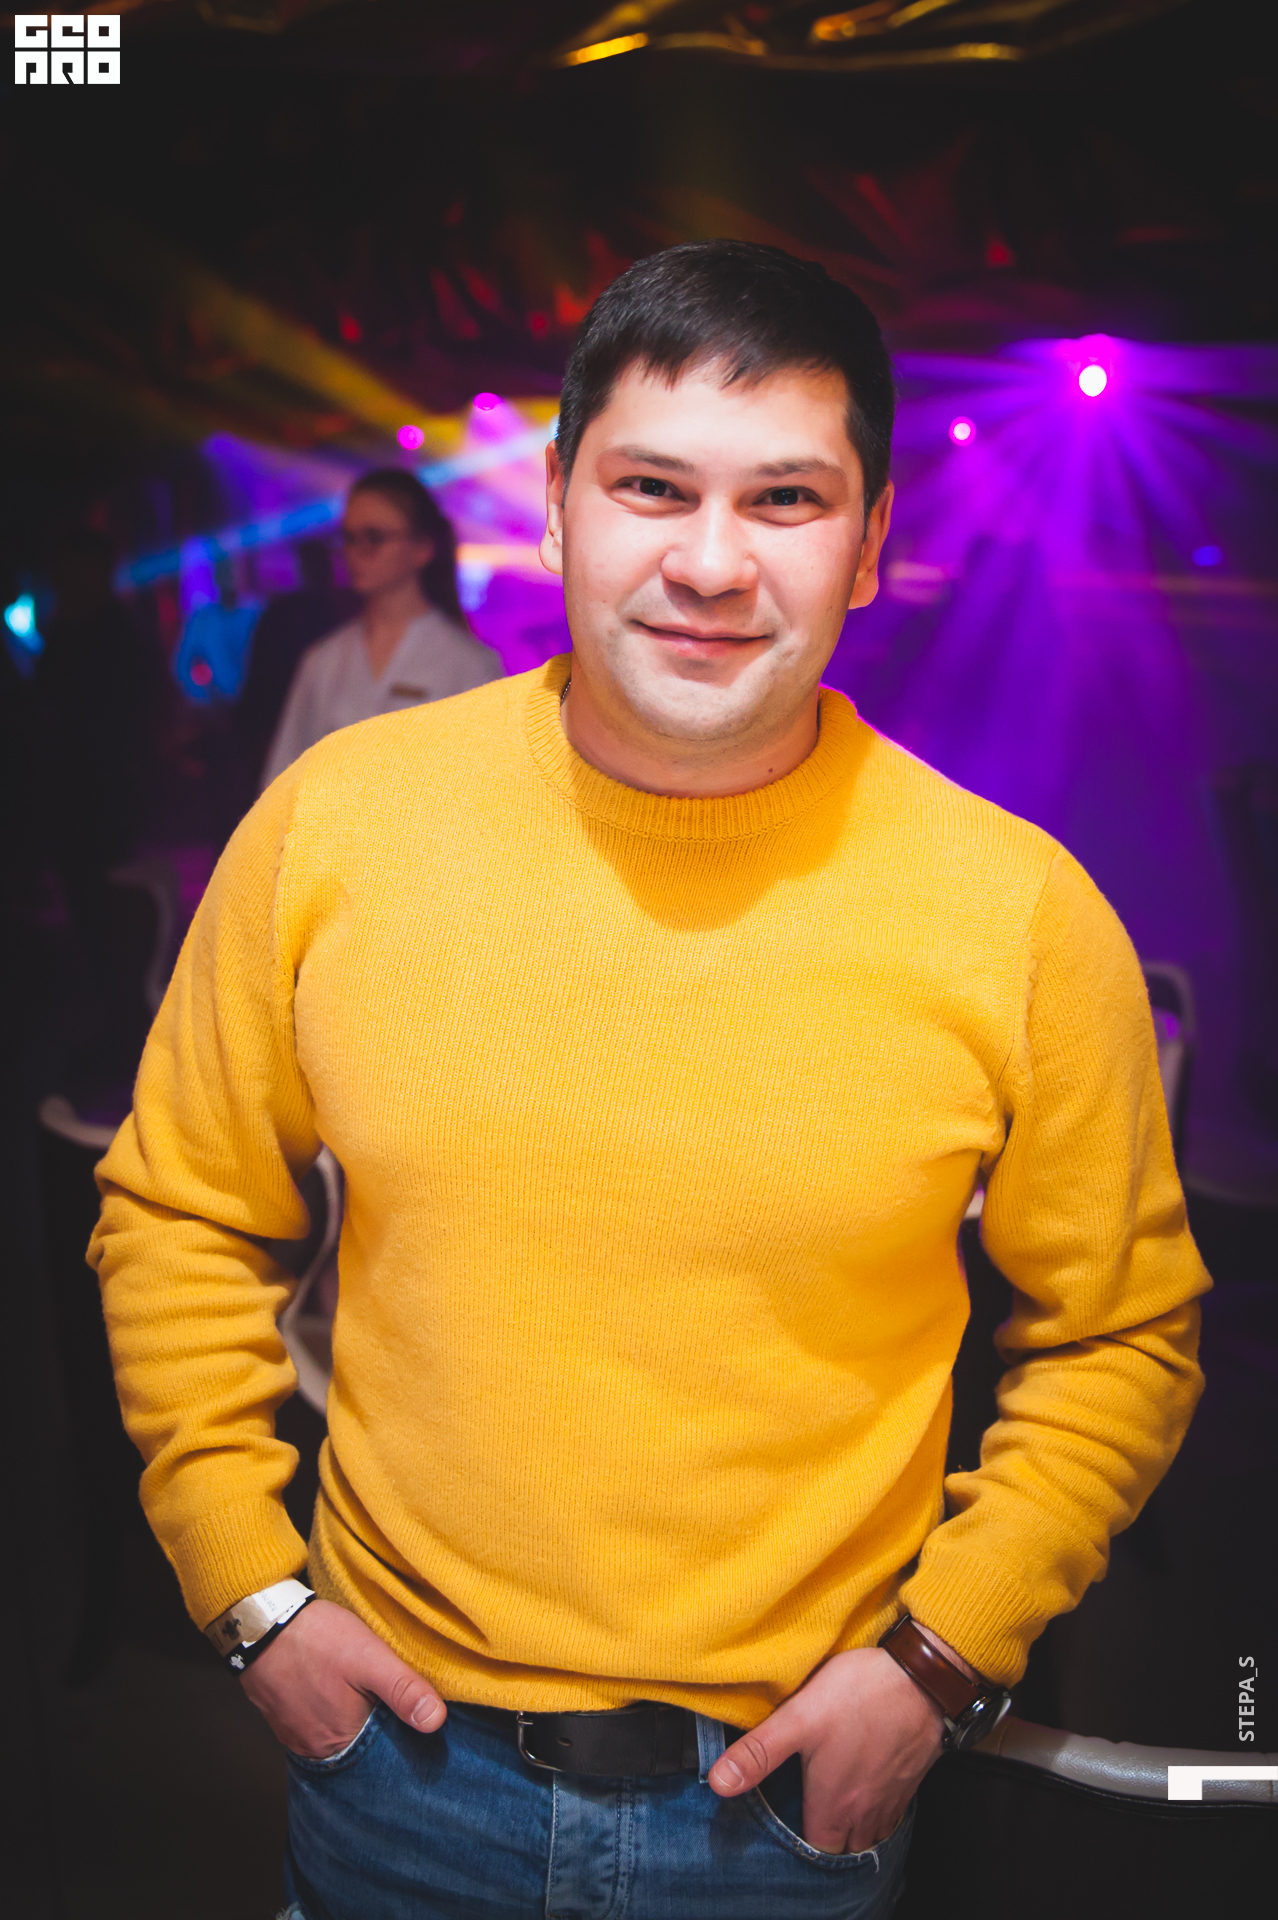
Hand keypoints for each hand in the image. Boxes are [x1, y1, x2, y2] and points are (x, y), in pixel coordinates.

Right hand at [238, 1597, 446, 1757]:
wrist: (259, 1622)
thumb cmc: (315, 1638)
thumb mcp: (369, 1658)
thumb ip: (403, 1689)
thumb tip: (436, 1722)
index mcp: (341, 1741)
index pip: (384, 1749)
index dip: (399, 1727)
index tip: (408, 1706)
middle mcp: (315, 1748)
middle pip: (359, 1742)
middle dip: (375, 1722)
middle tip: (382, 1690)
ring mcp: (295, 1735)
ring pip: (336, 1731)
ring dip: (349, 1715)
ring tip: (358, 1688)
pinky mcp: (282, 1718)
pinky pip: (314, 1722)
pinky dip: (327, 1708)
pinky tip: (334, 1686)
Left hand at [708, 1646, 944, 1852]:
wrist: (922, 1677)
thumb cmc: (859, 1695)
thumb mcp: (798, 1718)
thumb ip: (759, 1752)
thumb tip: (717, 1783)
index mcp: (835, 1805)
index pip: (817, 1850)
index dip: (801, 1842)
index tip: (789, 1820)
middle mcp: (867, 1812)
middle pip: (846, 1846)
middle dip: (829, 1837)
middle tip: (811, 1810)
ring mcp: (894, 1797)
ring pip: (872, 1832)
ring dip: (856, 1826)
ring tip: (837, 1802)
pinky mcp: (912, 1778)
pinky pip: (893, 1811)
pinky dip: (879, 1807)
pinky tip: (867, 1780)